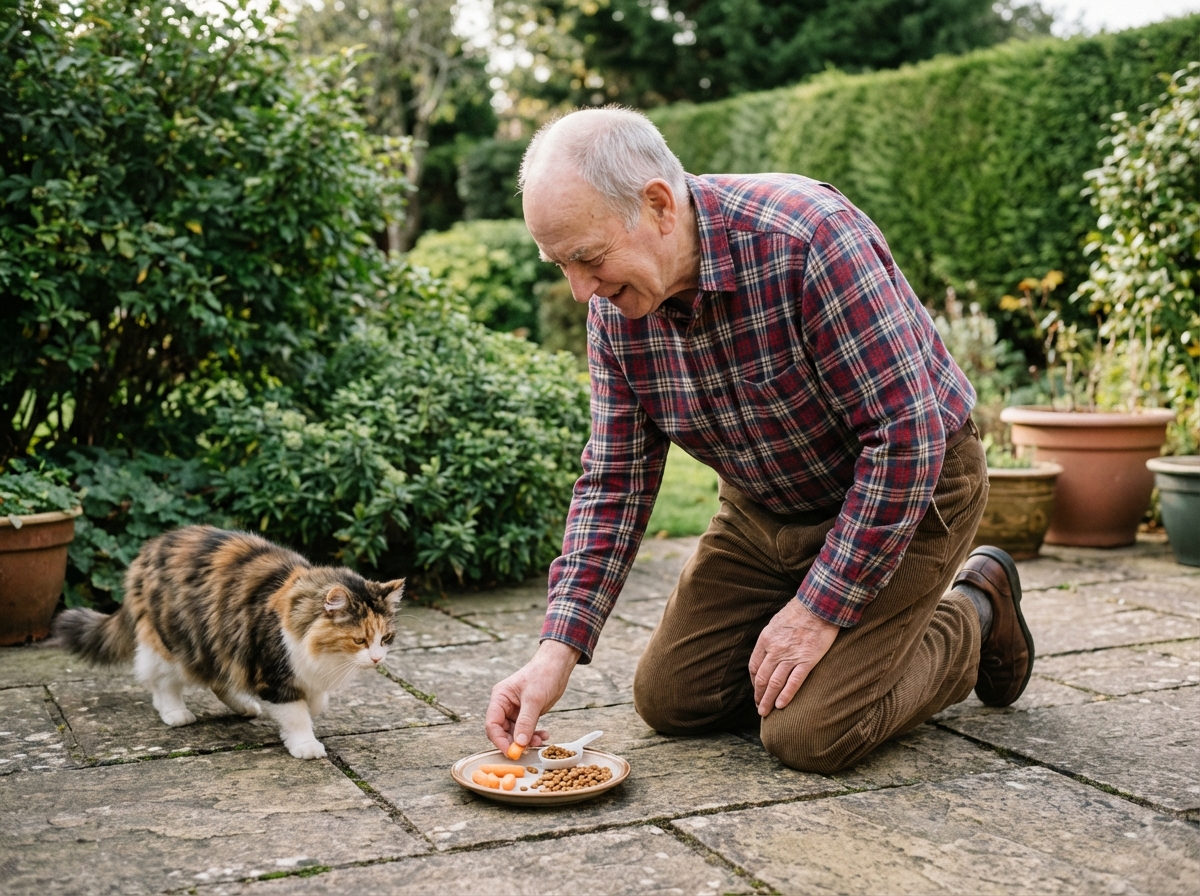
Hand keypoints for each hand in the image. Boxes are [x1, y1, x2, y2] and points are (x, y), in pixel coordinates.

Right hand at [485, 639, 580, 753]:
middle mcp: (505, 705)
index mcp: (500, 698)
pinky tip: (544, 735)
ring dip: (526, 740)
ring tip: (540, 740)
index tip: (510, 751)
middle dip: (514, 742)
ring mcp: (516, 711)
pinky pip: (526, 730)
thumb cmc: (543, 674)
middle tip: (526, 750)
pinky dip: (534, 735)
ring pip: (515, 733)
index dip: (499, 740)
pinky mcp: (527, 714)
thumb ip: (526, 722)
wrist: (558, 666)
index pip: (492, 723)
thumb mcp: (534, 699)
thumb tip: (519, 743)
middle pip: (502, 731)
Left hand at [748, 598, 839, 716]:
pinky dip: (786, 695)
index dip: (754, 681)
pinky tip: (781, 705)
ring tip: (765, 712)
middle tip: (759, 707)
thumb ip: (771, 640)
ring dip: (768, 700)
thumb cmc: (799, 612)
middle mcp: (775, 650)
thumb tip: (769, 654)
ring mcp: (790, 656)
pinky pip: (793, 682)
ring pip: (775, 683)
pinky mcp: (806, 661)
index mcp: (765, 640)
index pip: (754, 666)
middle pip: (762, 678)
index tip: (756, 689)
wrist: (819, 606)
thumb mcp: (776, 623)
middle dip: (759, 695)